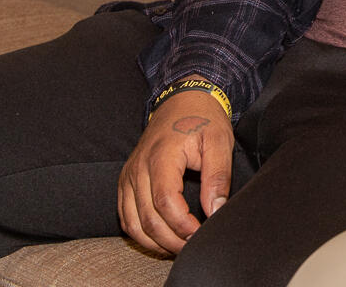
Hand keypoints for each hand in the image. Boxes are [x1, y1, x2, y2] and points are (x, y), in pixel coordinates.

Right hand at [117, 90, 234, 255]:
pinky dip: (140, 233)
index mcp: (161, 156)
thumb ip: (218, 176)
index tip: (200, 233)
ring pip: (132, 222)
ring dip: (154, 241)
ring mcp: (129, 175)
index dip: (182, 225)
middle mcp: (138, 168)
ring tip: (179, 246)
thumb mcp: (219, 142)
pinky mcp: (126, 181)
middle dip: (171, 239)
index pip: (165, 202)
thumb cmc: (202, 119)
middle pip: (147, 218)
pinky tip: (160, 238)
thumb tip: (215, 209)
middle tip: (192, 245)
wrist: (182, 100)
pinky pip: (125, 216)